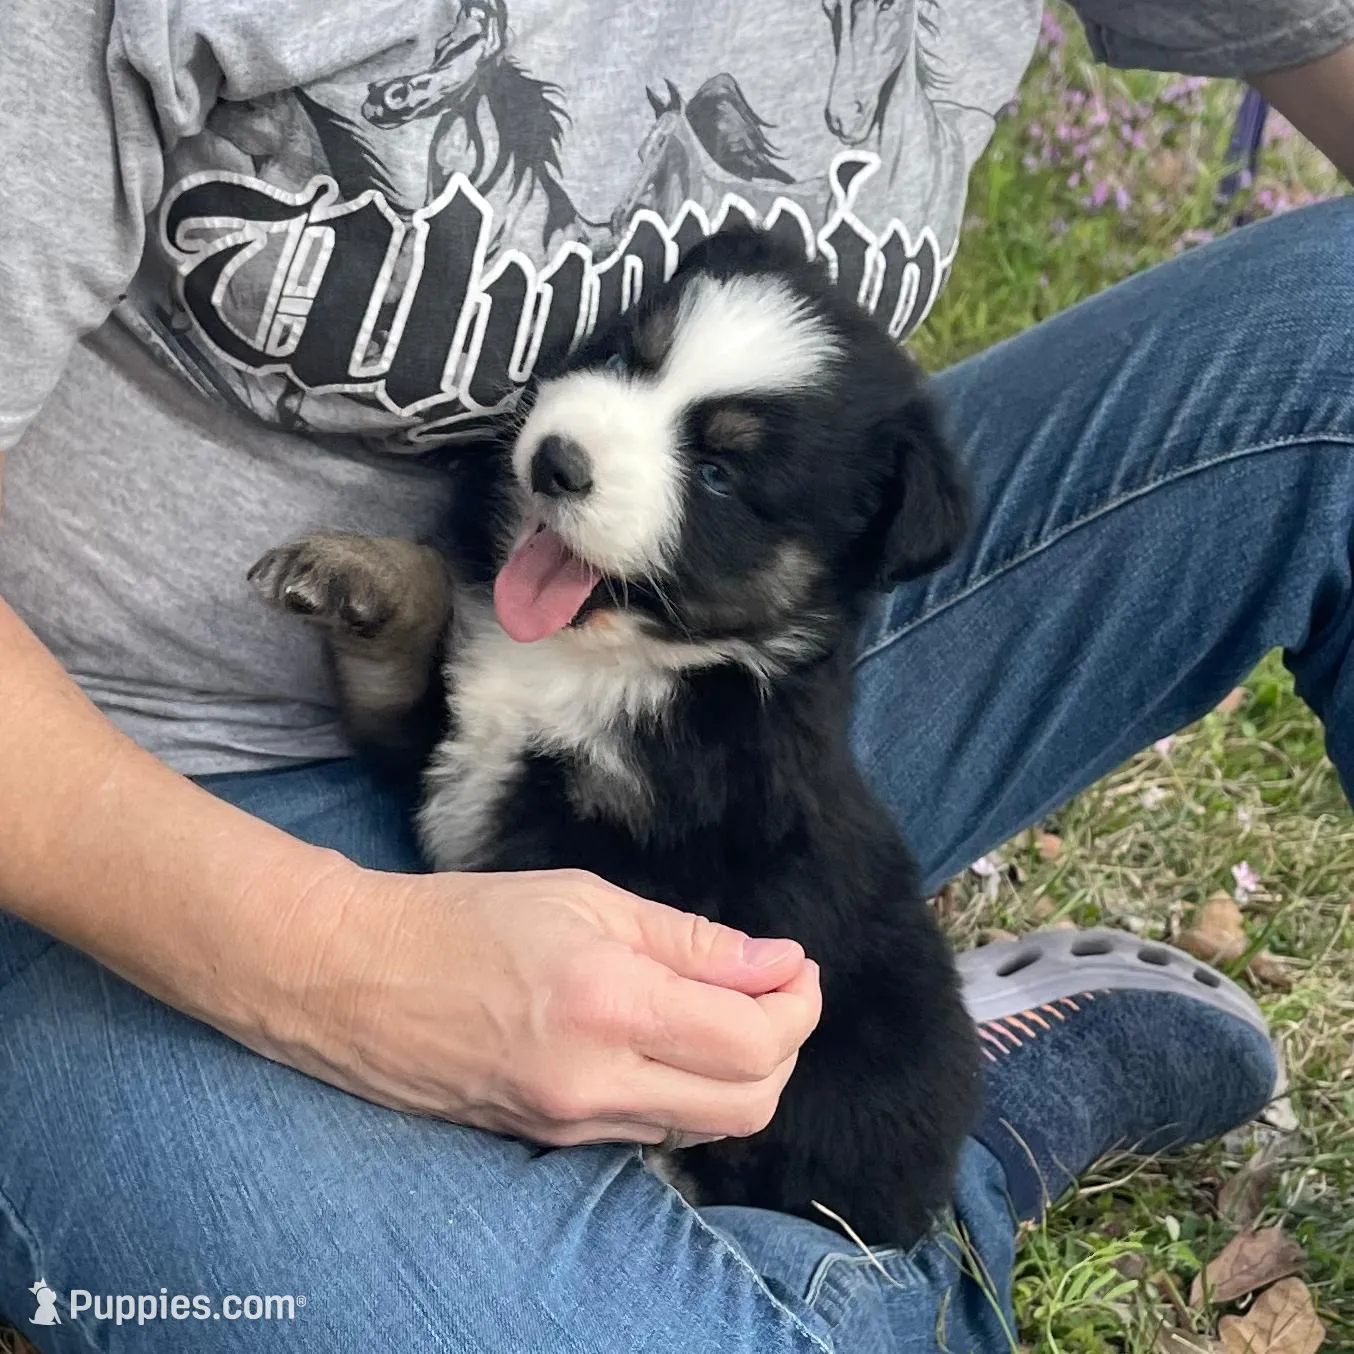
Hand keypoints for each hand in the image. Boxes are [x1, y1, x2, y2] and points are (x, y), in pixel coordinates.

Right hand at [259, 863, 821, 1146]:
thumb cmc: (465, 918)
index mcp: (608, 1002)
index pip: (751, 1041)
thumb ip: (688, 939)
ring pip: (705, 1126)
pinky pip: (652, 1131)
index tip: (797, 968)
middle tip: (776, 990)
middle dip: (784, 1048)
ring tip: (725, 1009)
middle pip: (747, 1105)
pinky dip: (687, 1092)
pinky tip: (671, 1040)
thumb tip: (774, 963)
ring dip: (740, 1074)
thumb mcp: (583, 898)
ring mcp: (570, 1122)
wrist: (355, 978)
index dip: (797, 1006)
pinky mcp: (551, 1141)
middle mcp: (595, 1080)